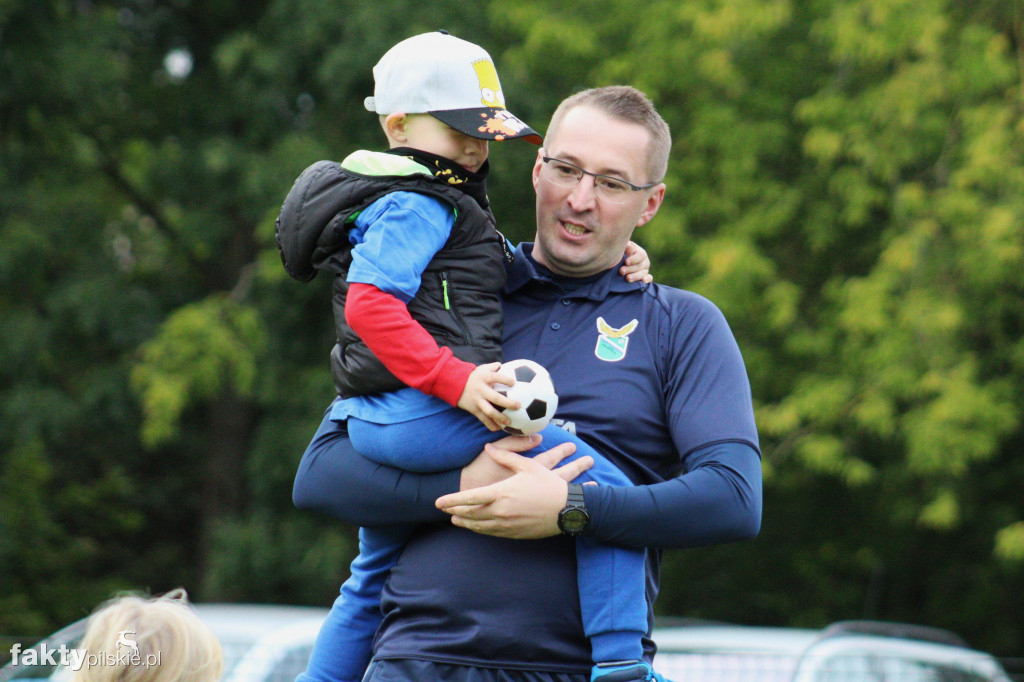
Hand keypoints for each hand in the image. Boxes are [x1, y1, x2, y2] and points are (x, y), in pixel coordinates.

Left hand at [437, 441, 594, 538]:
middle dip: (456, 512)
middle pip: (471, 514)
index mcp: (501, 493)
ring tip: (456, 520)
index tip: (438, 502)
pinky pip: (492, 533)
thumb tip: (488, 447)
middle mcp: (501, 511)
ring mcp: (507, 525)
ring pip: (480, 526)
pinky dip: (480, 530)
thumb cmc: (548, 485)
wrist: (567, 510)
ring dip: (466, 523)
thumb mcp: (527, 466)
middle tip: (444, 511)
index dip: (452, 500)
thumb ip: (505, 457)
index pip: (470, 499)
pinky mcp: (515, 533)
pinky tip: (476, 527)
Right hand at [457, 363, 517, 430]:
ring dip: (500, 418)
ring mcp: (477, 401)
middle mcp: (481, 390)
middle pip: (496, 398)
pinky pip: (483, 419)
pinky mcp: (474, 409)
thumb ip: (493, 367)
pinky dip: (491, 425)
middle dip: (508, 403)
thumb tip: (503, 365)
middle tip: (518, 406)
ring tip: (509, 422)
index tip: (514, 383)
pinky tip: (499, 429)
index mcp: (484, 378)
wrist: (454, 384)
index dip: (505, 380)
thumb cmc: (472, 376)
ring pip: (489, 411)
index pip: (496, 377)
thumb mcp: (481, 369)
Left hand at [621, 240, 652, 282]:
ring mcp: (645, 270)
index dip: (633, 259)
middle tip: (621, 271)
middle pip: (640, 266)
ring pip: (643, 273)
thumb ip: (626, 248)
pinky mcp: (645, 277)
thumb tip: (629, 246)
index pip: (640, 255)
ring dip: (635, 276)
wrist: (621, 262)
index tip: (626, 262)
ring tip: (627, 278)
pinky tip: (643, 281)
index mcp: (640, 253)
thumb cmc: (622, 254)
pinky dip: (647, 279)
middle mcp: (645, 261)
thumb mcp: (624, 249)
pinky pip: (649, 278)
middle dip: (630, 269)